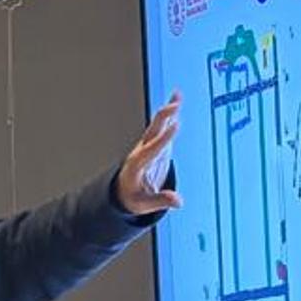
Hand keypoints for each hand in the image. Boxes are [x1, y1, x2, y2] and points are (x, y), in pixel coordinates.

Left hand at [118, 92, 183, 216]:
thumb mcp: (143, 204)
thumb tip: (177, 201)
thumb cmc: (132, 197)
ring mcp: (147, 144)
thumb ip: (160, 200)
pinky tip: (177, 99)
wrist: (123, 191)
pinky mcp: (155, 143)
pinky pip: (162, 125)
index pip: (152, 148)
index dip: (164, 137)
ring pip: (157, 124)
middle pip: (153, 131)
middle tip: (175, 106)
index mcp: (137, 164)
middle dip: (164, 118)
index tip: (175, 126)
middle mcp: (141, 150)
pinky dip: (170, 112)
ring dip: (167, 111)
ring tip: (177, 96)